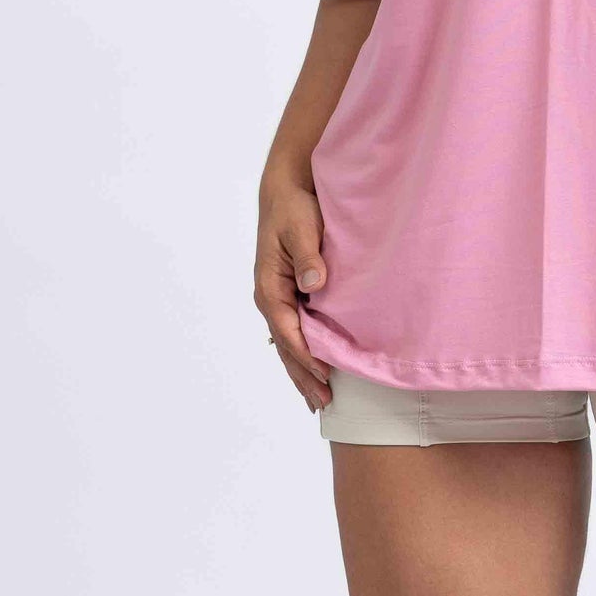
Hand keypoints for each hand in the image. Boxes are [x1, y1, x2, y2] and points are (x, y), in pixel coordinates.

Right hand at [254, 165, 331, 409]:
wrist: (286, 193)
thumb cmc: (294, 209)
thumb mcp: (301, 228)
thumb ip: (309, 257)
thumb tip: (314, 284)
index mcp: (269, 287)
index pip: (288, 330)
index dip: (306, 355)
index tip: (325, 374)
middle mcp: (271, 298)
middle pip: (286, 346)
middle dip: (303, 375)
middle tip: (322, 402)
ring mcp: (279, 300)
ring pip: (290, 344)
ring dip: (302, 372)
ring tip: (318, 400)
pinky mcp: (290, 296)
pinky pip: (296, 333)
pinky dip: (304, 355)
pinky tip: (314, 372)